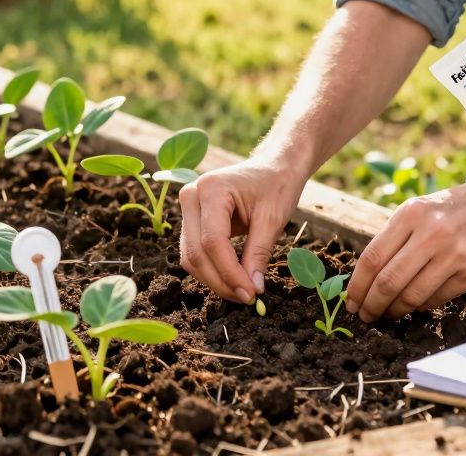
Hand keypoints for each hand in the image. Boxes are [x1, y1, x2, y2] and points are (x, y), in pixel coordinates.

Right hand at [179, 156, 307, 303]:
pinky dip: (212, 270)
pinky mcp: (191, 219)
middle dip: (221, 281)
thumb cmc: (276, 186)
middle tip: (248, 299)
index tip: (251, 294)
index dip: (230, 273)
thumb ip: (258, 255)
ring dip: (214, 280)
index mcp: (212, 189)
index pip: (212, 241)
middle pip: (196, 252)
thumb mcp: (273, 220)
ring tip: (242, 292)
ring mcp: (188, 207)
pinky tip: (233, 280)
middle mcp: (192, 196)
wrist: (273, 167)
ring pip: (190, 256)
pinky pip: (194, 251)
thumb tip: (252, 290)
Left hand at [346, 176, 465, 320]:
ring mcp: (455, 255)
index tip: (350, 301)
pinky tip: (415, 304)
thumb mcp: (423, 208)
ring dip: (395, 310)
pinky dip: (421, 306)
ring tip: (388, 313)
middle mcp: (432, 234)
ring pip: (412, 296)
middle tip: (365, 315)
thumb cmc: (459, 207)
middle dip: (371, 305)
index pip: (373, 258)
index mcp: (412, 213)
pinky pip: (437, 299)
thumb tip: (367, 277)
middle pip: (388, 282)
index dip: (356, 286)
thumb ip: (396, 236)